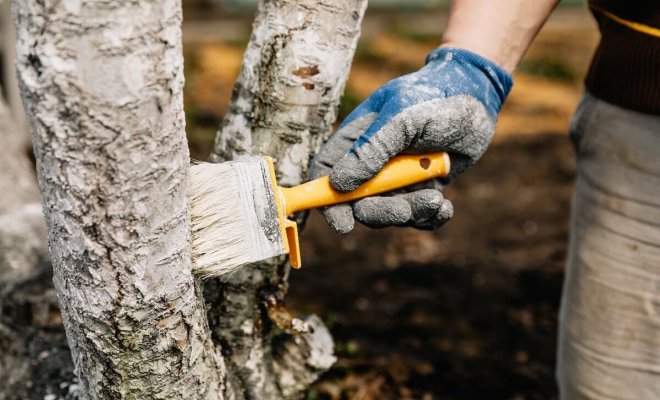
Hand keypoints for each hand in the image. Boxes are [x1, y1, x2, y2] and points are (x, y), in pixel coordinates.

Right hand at [310, 48, 511, 232]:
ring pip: (390, 212)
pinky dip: (430, 218)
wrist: (477, 96)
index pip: (326, 173)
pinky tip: (445, 208)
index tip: (343, 223)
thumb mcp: (401, 118)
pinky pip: (418, 216)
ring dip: (411, 213)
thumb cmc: (433, 98)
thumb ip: (371, 149)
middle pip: (358, 203)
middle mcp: (371, 162)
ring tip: (436, 199)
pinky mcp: (421, 187)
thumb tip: (338, 184)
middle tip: (408, 209)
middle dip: (381, 212)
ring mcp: (396, 178)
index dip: (326, 200)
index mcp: (355, 140)